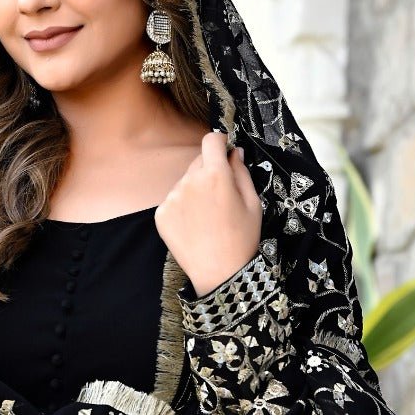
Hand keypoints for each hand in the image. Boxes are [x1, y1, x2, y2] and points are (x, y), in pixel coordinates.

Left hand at [154, 130, 261, 295]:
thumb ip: (241, 172)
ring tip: (208, 216)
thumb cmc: (243, 238)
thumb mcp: (253, 203)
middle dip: (210, 170)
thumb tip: (233, 152)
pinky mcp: (161, 214)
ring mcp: (172, 198)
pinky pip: (174, 200)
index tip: (223, 150)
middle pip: (198, 161)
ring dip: (195, 189)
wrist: (220, 274)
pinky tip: (195, 225)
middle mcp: (190, 181)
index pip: (211, 140)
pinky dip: (183, 207)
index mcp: (215, 175)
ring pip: (185, 181)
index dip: (219, 142)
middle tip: (221, 195)